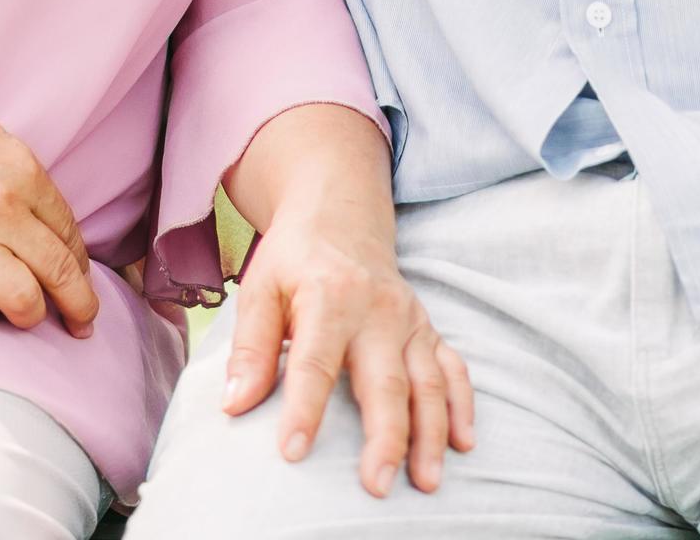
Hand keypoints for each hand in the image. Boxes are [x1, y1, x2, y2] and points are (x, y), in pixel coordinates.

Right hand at [0, 68, 102, 337]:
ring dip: (31, 316)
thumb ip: (21, 181)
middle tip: (82, 326)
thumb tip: (38, 221)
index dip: (81, 266)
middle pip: (62, 273)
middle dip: (80, 308)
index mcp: (26, 174)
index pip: (71, 234)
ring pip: (23, 301)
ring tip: (27, 318)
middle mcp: (6, 209)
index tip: (80, 280)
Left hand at [218, 187, 474, 496]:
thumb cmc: (294, 259)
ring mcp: (409, 320)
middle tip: (376, 486)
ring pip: (428, 382)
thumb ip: (250, 348)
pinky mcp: (427, 329)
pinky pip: (453, 368)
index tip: (293, 452)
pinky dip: (462, 405)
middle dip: (385, 437)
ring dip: (431, 434)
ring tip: (426, 482)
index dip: (304, 409)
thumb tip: (234, 405)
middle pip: (386, 381)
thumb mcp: (259, 290)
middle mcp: (377, 310)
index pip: (315, 363)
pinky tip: (464, 442)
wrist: (342, 214)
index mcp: (328, 297)